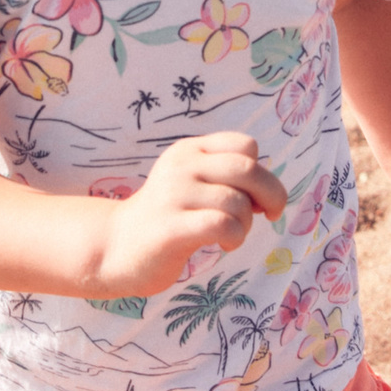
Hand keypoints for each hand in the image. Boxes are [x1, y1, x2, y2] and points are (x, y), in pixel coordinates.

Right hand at [93, 131, 285, 299]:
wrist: (118, 246)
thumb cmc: (168, 217)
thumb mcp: (193, 183)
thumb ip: (227, 178)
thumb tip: (271, 194)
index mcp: (189, 150)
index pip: (245, 144)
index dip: (263, 171)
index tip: (256, 196)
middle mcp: (181, 166)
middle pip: (248, 168)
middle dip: (271, 195)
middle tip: (269, 216)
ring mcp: (174, 195)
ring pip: (238, 202)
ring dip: (246, 224)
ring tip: (232, 236)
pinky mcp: (171, 227)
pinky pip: (223, 224)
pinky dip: (235, 237)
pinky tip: (224, 245)